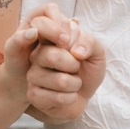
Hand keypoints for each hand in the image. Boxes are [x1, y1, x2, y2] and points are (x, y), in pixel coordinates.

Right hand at [23, 7, 105, 123]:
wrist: (84, 94)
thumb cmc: (87, 70)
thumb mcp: (96, 53)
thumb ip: (89, 43)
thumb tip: (76, 52)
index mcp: (49, 40)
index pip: (46, 30)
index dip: (66, 39)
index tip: (76, 49)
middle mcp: (36, 56)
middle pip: (53, 56)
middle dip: (74, 65)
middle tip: (75, 68)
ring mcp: (33, 75)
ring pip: (60, 81)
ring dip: (75, 84)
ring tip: (73, 83)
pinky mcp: (33, 95)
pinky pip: (58, 98)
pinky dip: (71, 98)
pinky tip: (68, 96)